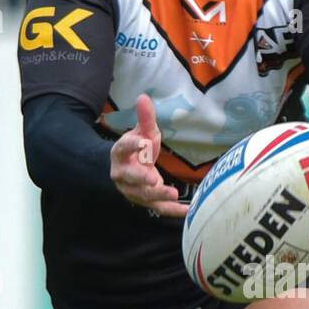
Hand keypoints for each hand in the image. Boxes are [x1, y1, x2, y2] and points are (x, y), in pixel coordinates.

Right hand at [110, 93, 187, 216]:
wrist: (124, 171)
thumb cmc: (137, 150)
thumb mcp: (142, 132)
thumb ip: (145, 118)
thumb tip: (144, 97)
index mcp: (120, 153)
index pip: (125, 148)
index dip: (133, 145)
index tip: (143, 141)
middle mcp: (123, 174)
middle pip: (131, 177)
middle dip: (141, 179)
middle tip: (153, 179)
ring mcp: (133, 190)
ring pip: (144, 195)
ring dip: (158, 195)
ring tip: (173, 194)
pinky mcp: (146, 202)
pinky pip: (159, 208)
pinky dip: (173, 211)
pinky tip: (188, 211)